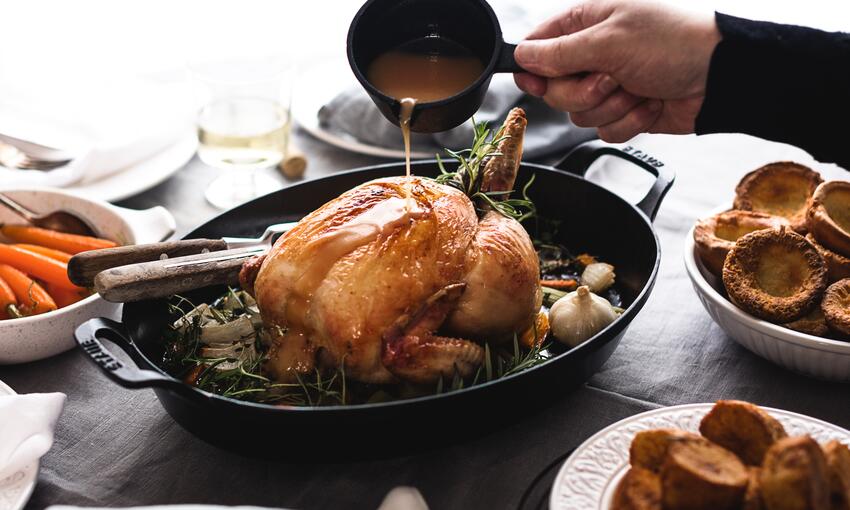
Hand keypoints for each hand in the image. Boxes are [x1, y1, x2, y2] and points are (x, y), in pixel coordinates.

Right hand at [514, 0, 720, 141]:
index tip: (539, 82)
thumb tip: (522, 57)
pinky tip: (648, 103)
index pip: (536, 47)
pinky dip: (628, 122)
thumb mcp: (610, 41)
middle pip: (554, 89)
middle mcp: (593, 55)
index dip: (533, 68)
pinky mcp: (624, 111)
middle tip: (611, 78)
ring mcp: (609, 85)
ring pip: (578, 114)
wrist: (720, 77)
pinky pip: (604, 130)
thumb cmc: (674, 43)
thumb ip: (559, 52)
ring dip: (610, 107)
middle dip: (583, 92)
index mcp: (586, 24)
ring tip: (638, 88)